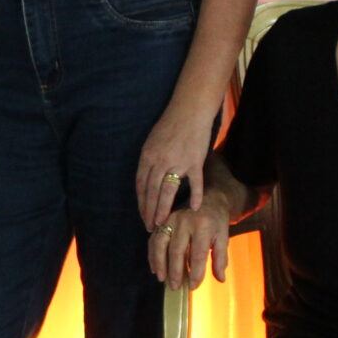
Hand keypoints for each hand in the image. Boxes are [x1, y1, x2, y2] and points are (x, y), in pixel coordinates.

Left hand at [135, 102, 214, 229]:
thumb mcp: (152, 142)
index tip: (142, 216)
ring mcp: (177, 161)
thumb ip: (149, 161)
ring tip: (162, 224)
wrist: (190, 110)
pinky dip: (196, 195)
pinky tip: (195, 208)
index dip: (141, 203)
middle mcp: (159, 160)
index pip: (141, 185)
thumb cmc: (170, 125)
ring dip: (163, 209)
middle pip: (151, 192)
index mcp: (147, 156)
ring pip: (167, 190)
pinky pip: (195, 182)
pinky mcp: (195, 160)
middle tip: (150, 228)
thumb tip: (146, 180)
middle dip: (149, 212)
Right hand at [147, 201, 231, 289]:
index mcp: (203, 226)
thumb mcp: (223, 237)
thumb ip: (221, 258)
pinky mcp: (163, 220)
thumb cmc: (217, 221)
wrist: (209, 197)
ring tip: (162, 279)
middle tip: (175, 287)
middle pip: (177, 251)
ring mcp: (171, 219)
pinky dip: (152, 255)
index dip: (196, 273)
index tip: (193, 286)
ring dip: (160, 264)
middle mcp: (185, 221)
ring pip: (161, 244)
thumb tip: (220, 279)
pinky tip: (155, 268)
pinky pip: (154, 239)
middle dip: (175, 271)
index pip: (198, 254)